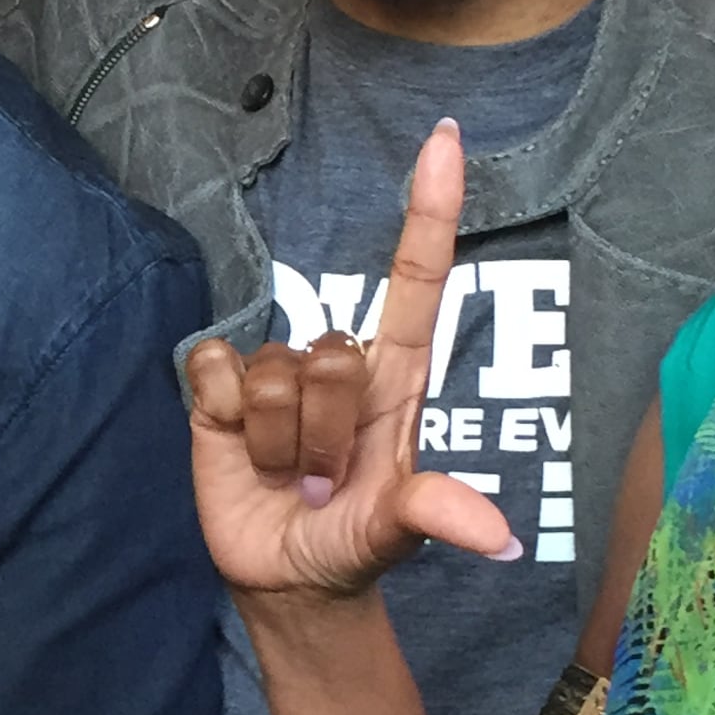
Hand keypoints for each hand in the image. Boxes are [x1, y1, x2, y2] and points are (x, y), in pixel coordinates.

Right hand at [183, 122, 523, 597]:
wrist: (284, 575)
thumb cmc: (353, 540)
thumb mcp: (395, 533)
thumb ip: (434, 516)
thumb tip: (499, 540)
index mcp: (396, 380)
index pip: (416, 281)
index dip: (430, 211)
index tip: (445, 139)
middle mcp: (338, 363)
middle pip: (331, 355)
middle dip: (327, 433)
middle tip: (329, 479)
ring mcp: (276, 371)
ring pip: (273, 375)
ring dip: (279, 444)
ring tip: (291, 475)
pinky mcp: (218, 387)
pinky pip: (216, 370)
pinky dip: (224, 421)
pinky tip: (241, 452)